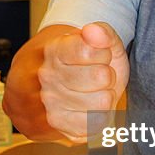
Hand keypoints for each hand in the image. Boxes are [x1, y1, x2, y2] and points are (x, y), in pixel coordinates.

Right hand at [38, 22, 128, 141]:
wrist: (69, 85)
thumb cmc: (89, 63)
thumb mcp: (101, 42)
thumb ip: (103, 33)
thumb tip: (93, 31)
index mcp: (54, 50)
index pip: (89, 50)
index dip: (104, 53)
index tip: (99, 54)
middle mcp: (47, 76)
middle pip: (101, 76)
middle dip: (107, 75)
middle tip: (97, 74)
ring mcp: (51, 102)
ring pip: (103, 101)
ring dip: (105, 96)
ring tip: (93, 90)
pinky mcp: (60, 124)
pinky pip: (98, 122)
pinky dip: (101, 115)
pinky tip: (90, 107)